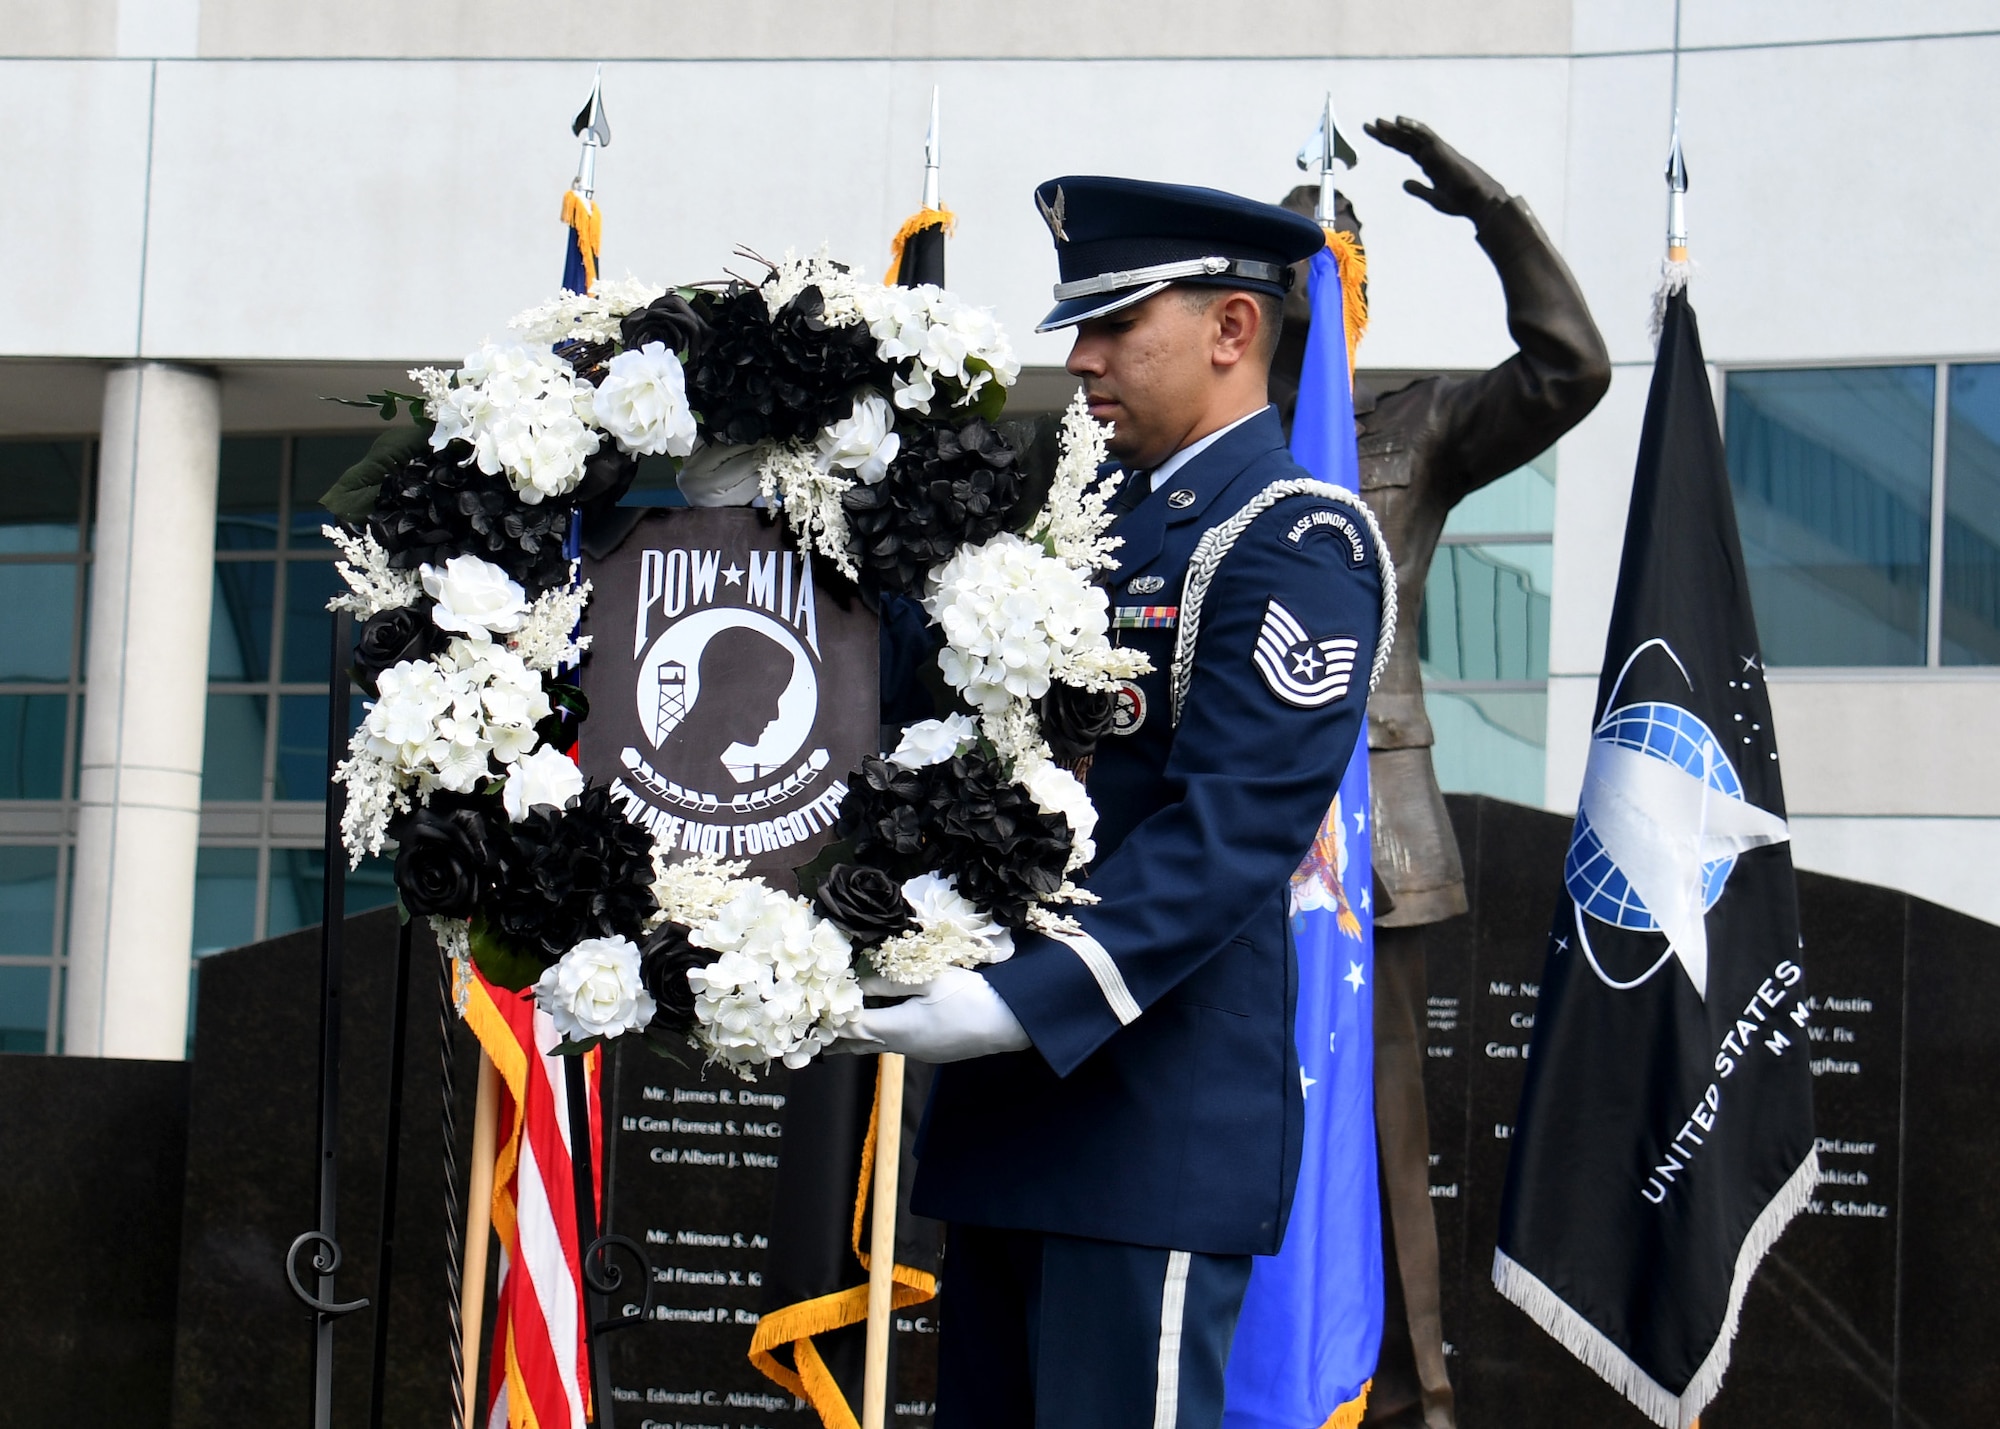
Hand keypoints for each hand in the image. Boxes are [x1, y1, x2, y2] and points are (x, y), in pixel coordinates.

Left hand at [828, 967, 1031, 1064]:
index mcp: (900, 1029)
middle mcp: (904, 1046)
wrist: (1010, 1023)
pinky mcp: (932, 1051)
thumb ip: (890, 982)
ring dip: (857, 1039)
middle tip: (811, 1034)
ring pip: (878, 1046)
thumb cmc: (971, 996)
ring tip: (834, 1035)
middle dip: (835, 1038)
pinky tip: (878, 1027)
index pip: (853, 1027)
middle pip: (860, 1043)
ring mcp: (919, 1052)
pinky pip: (896, 1044)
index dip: (830, 1020)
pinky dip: (878, 1036)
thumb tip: (859, 984)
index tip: (812, 1011)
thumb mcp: (930, 979)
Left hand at [1364, 116, 1509, 219]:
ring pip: (1413, 134)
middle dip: (1386, 132)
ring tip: (1378, 123)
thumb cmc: (1461, 201)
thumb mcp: (1433, 197)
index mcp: (1429, 163)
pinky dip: (1413, 127)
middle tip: (1368, 125)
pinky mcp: (1443, 151)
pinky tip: (1399, 122)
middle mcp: (1432, 153)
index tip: (1372, 134)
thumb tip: (1404, 183)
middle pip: (1405, 139)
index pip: (1405, 147)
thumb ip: (1418, 189)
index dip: (1388, 140)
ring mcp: (1438, 151)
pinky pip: (1426, 135)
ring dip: (1396, 128)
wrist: (1479, 203)